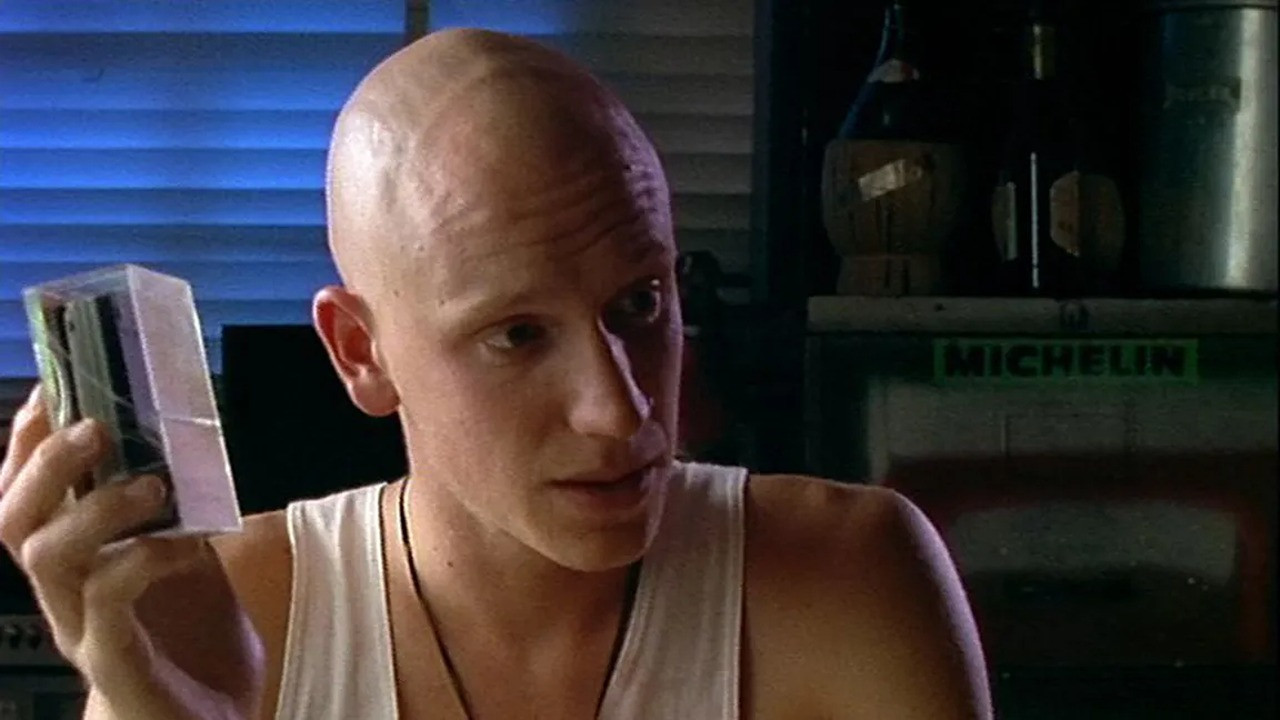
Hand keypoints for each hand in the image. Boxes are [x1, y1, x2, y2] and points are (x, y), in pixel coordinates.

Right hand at [0, 384, 262, 718]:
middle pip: (12, 518)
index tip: (52, 389)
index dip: (26, 442)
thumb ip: (178, 510)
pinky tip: (185, 544)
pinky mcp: (112, 661)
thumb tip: (189, 442)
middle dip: (44, 463)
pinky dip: (144, 557)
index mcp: (73, 560)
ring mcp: (79, 628)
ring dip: (94, 508)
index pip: (22, 494)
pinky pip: (106, 598)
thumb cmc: (193, 638)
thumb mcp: (187, 558)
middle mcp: (61, 592)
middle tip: (94, 426)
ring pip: (46, 555)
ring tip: (151, 484)